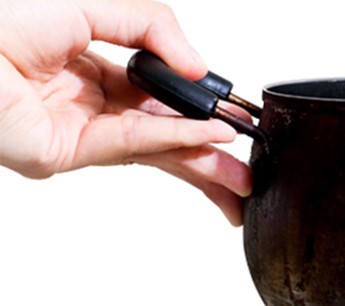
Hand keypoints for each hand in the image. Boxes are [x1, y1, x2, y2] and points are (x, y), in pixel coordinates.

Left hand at [0, 0, 251, 223]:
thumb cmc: (2, 14)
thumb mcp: (91, 1)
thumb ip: (151, 25)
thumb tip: (198, 67)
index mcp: (90, 60)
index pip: (158, 90)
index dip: (197, 102)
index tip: (232, 112)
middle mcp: (89, 99)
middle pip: (164, 129)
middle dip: (209, 149)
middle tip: (250, 164)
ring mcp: (81, 128)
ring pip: (157, 148)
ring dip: (203, 160)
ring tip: (243, 178)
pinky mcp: (70, 152)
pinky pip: (135, 144)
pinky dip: (175, 139)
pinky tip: (207, 139)